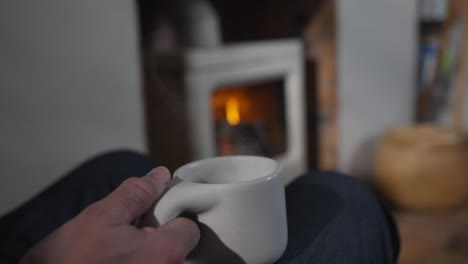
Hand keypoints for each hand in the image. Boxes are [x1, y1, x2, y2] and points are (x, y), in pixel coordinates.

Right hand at [20, 167, 199, 263]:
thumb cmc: (67, 262)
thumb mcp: (101, 217)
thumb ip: (136, 193)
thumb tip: (159, 176)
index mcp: (165, 255)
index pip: (189, 228)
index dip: (170, 217)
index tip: (154, 214)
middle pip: (179, 248)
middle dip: (159, 236)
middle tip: (131, 233)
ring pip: (164, 260)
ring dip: (148, 251)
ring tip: (118, 251)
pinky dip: (140, 262)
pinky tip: (116, 262)